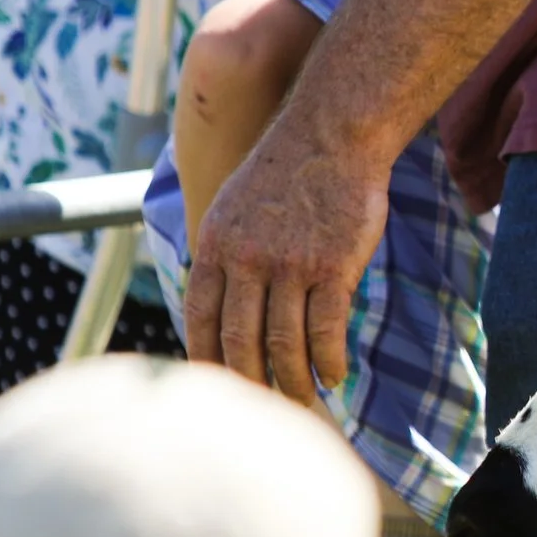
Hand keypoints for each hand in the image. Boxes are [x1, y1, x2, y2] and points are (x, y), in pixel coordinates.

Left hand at [184, 110, 387, 402]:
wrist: (333, 135)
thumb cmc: (288, 171)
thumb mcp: (234, 206)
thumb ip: (224, 254)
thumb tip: (219, 305)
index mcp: (216, 245)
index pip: (200, 318)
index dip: (207, 358)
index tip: (219, 385)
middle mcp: (246, 258)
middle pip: (240, 340)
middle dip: (252, 380)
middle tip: (265, 402)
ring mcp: (290, 264)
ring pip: (284, 341)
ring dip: (294, 378)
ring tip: (305, 397)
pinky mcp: (333, 266)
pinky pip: (326, 328)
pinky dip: (329, 359)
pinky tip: (335, 372)